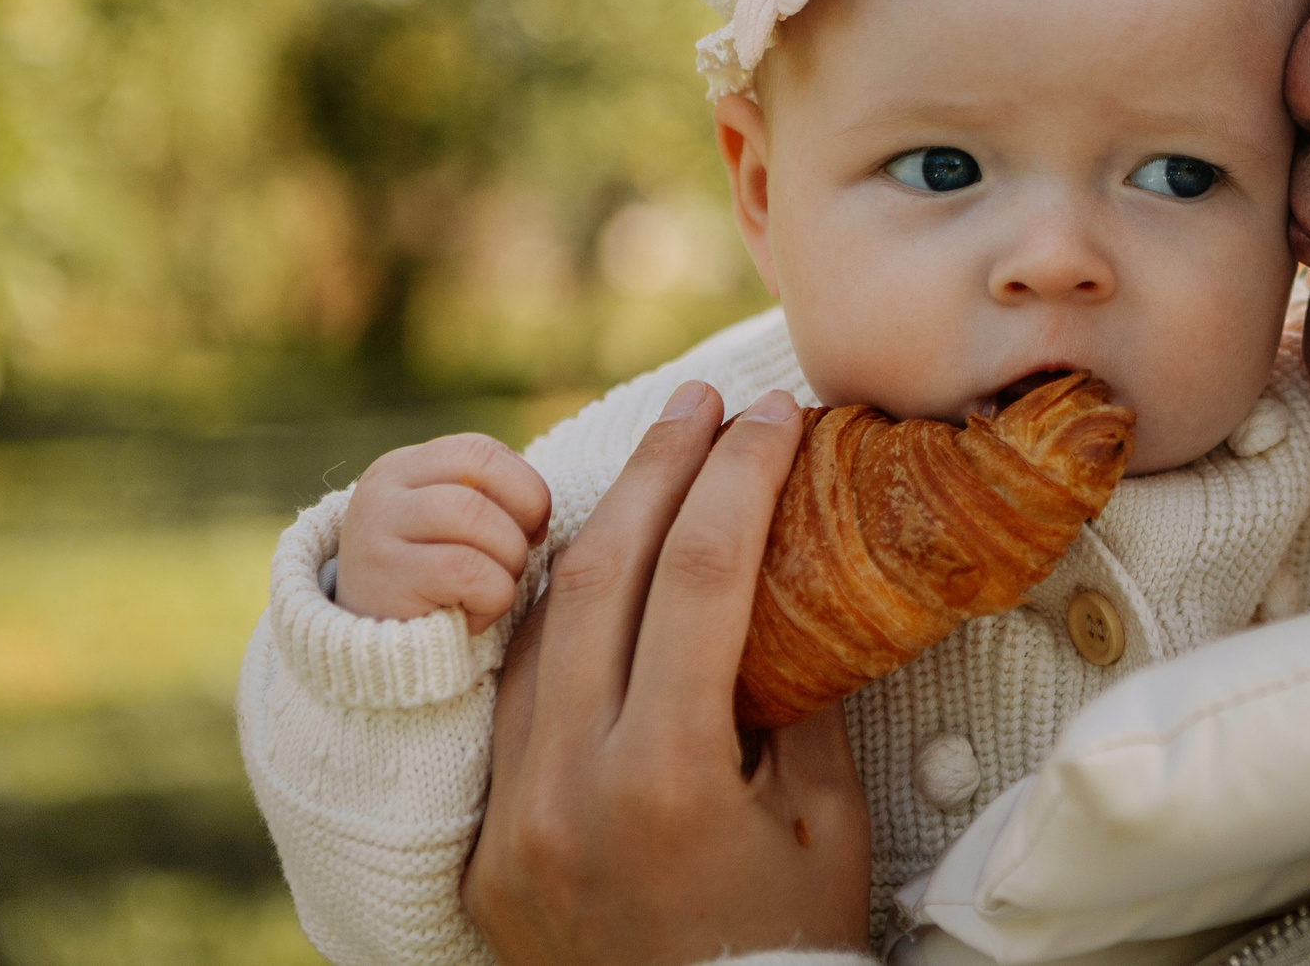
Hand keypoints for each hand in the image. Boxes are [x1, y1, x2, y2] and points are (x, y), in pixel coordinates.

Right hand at [337, 433, 553, 633]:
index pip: (483, 452)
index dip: (525, 488)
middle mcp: (381, 489)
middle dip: (519, 523)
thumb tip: (550, 501)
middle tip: (515, 564)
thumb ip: (490, 499)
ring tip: (495, 590)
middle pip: (481, 475)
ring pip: (474, 515)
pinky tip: (476, 617)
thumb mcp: (455, 529)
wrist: (380, 654)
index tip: (533, 529)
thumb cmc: (437, 587)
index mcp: (405, 468)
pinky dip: (490, 596)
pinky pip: (465, 570)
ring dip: (508, 558)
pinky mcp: (382, 580)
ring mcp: (373, 530)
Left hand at [463, 383, 869, 965]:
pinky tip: (598, 579)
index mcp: (664, 782)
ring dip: (597, 536)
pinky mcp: (484, 848)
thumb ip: (798, 698)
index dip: (737, 478)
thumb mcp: (825, 822)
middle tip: (700, 399)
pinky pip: (512, 707)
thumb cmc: (791, 948)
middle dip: (657, 469)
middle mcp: (565, 792)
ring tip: (651, 467)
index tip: (774, 415)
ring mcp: (511, 821)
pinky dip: (557, 627)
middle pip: (600, 579)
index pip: (697, 579)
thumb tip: (793, 583)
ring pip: (538, 634)